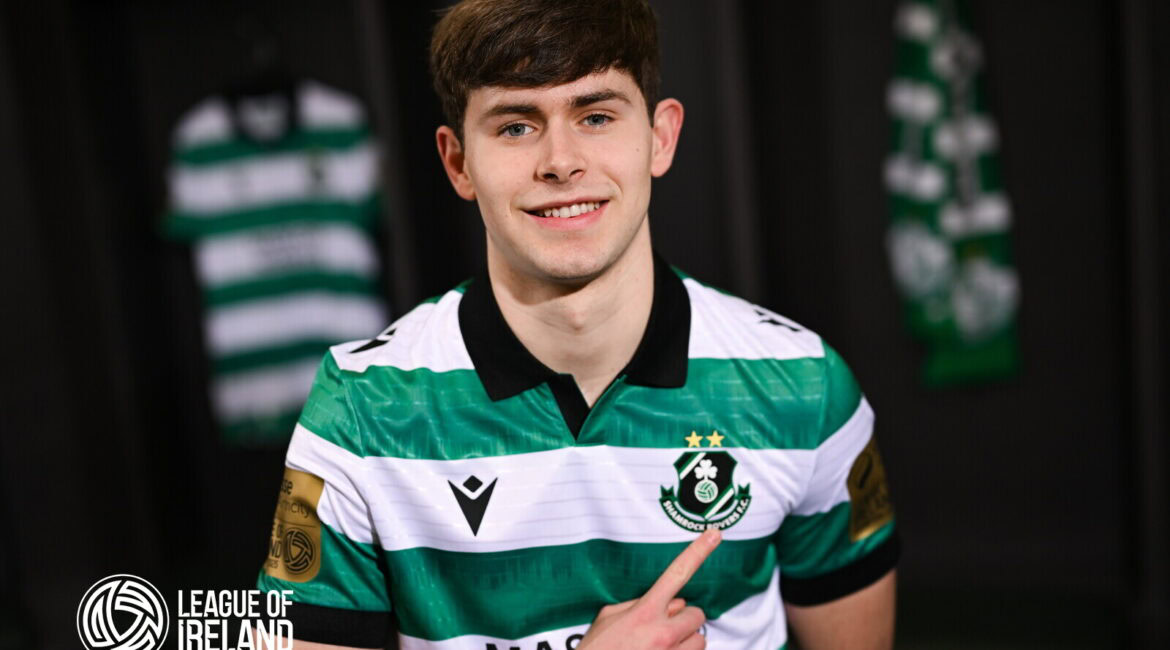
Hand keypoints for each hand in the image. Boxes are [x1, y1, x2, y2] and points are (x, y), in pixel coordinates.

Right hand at [578, 528, 721, 648]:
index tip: (714, 534)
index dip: (697, 552)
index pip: (677, 574)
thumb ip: (638, 604)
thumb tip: (672, 603)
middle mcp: (662, 633)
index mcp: (645, 612)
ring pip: (699, 640)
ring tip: (662, 647)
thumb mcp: (608, 618)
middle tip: (665, 628)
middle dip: (684, 620)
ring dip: (685, 641)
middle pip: (696, 614)